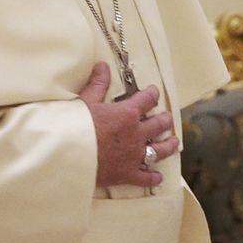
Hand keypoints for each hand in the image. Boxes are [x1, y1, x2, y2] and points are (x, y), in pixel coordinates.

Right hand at [78, 62, 176, 188]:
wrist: (67, 157)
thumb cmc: (75, 127)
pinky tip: (158, 177)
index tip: (154, 92)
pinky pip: (145, 177)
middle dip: (165, 119)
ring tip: (174, 143)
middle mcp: (136, 134)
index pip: (147, 100)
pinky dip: (153, 177)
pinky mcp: (127, 174)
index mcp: (127, 114)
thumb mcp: (86, 101)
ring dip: (168, 145)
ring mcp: (134, 155)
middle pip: (159, 125)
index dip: (152, 94)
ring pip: (159, 150)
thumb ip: (98, 84)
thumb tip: (103, 66)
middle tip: (167, 118)